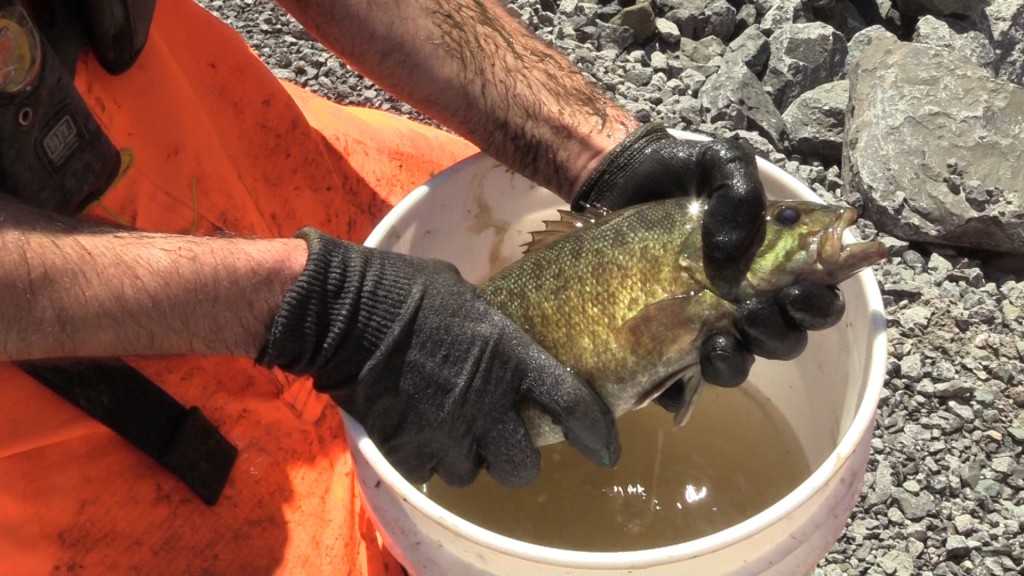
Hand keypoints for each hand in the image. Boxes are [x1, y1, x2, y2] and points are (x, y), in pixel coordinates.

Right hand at [257, 229, 618, 487]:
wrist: (343, 312)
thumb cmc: (406, 290)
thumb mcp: (468, 298)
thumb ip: (496, 333)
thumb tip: (504, 343)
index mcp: (510, 357)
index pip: (571, 404)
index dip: (596, 433)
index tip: (605, 450)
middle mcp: (486, 404)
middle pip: (524, 465)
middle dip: (519, 457)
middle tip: (505, 438)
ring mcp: (446, 432)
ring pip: (475, 473)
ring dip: (469, 456)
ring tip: (452, 428)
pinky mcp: (409, 448)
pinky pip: (432, 471)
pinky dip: (430, 457)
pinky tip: (420, 429)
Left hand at [572, 123, 844, 388]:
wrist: (613, 179)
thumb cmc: (676, 172)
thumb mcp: (716, 161)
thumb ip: (739, 188)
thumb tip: (732, 250)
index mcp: (773, 264)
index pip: (816, 299)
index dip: (819, 304)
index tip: (798, 291)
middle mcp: (745, 301)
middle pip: (784, 339)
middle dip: (777, 332)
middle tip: (753, 309)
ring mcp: (703, 325)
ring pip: (737, 364)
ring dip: (736, 359)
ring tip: (718, 340)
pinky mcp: (659, 342)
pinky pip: (675, 380)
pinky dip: (678, 383)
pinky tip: (672, 361)